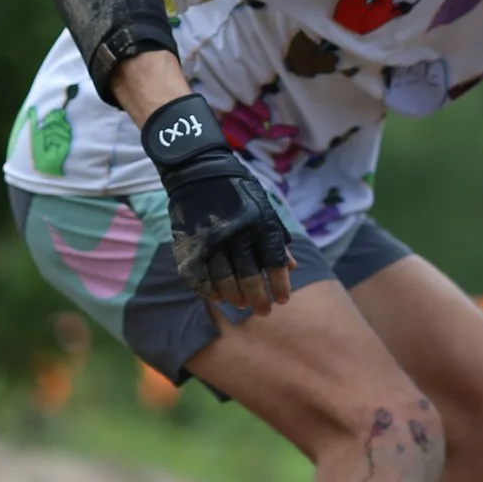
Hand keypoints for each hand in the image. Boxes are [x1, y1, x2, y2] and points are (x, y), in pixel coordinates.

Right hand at [141, 92, 296, 314]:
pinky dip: (208, 289)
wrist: (199, 169)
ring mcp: (212, 238)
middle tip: (262, 311)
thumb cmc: (238, 190)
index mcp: (260, 222)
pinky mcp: (190, 242)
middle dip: (258, 298)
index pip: (273, 261)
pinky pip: (198, 275)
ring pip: (224, 279)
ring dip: (234, 296)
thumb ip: (278, 238)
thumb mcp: (264, 208)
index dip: (279, 284)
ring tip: (241, 304)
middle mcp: (238, 232)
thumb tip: (292, 267)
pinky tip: (216, 297)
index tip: (282, 300)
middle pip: (249, 275)